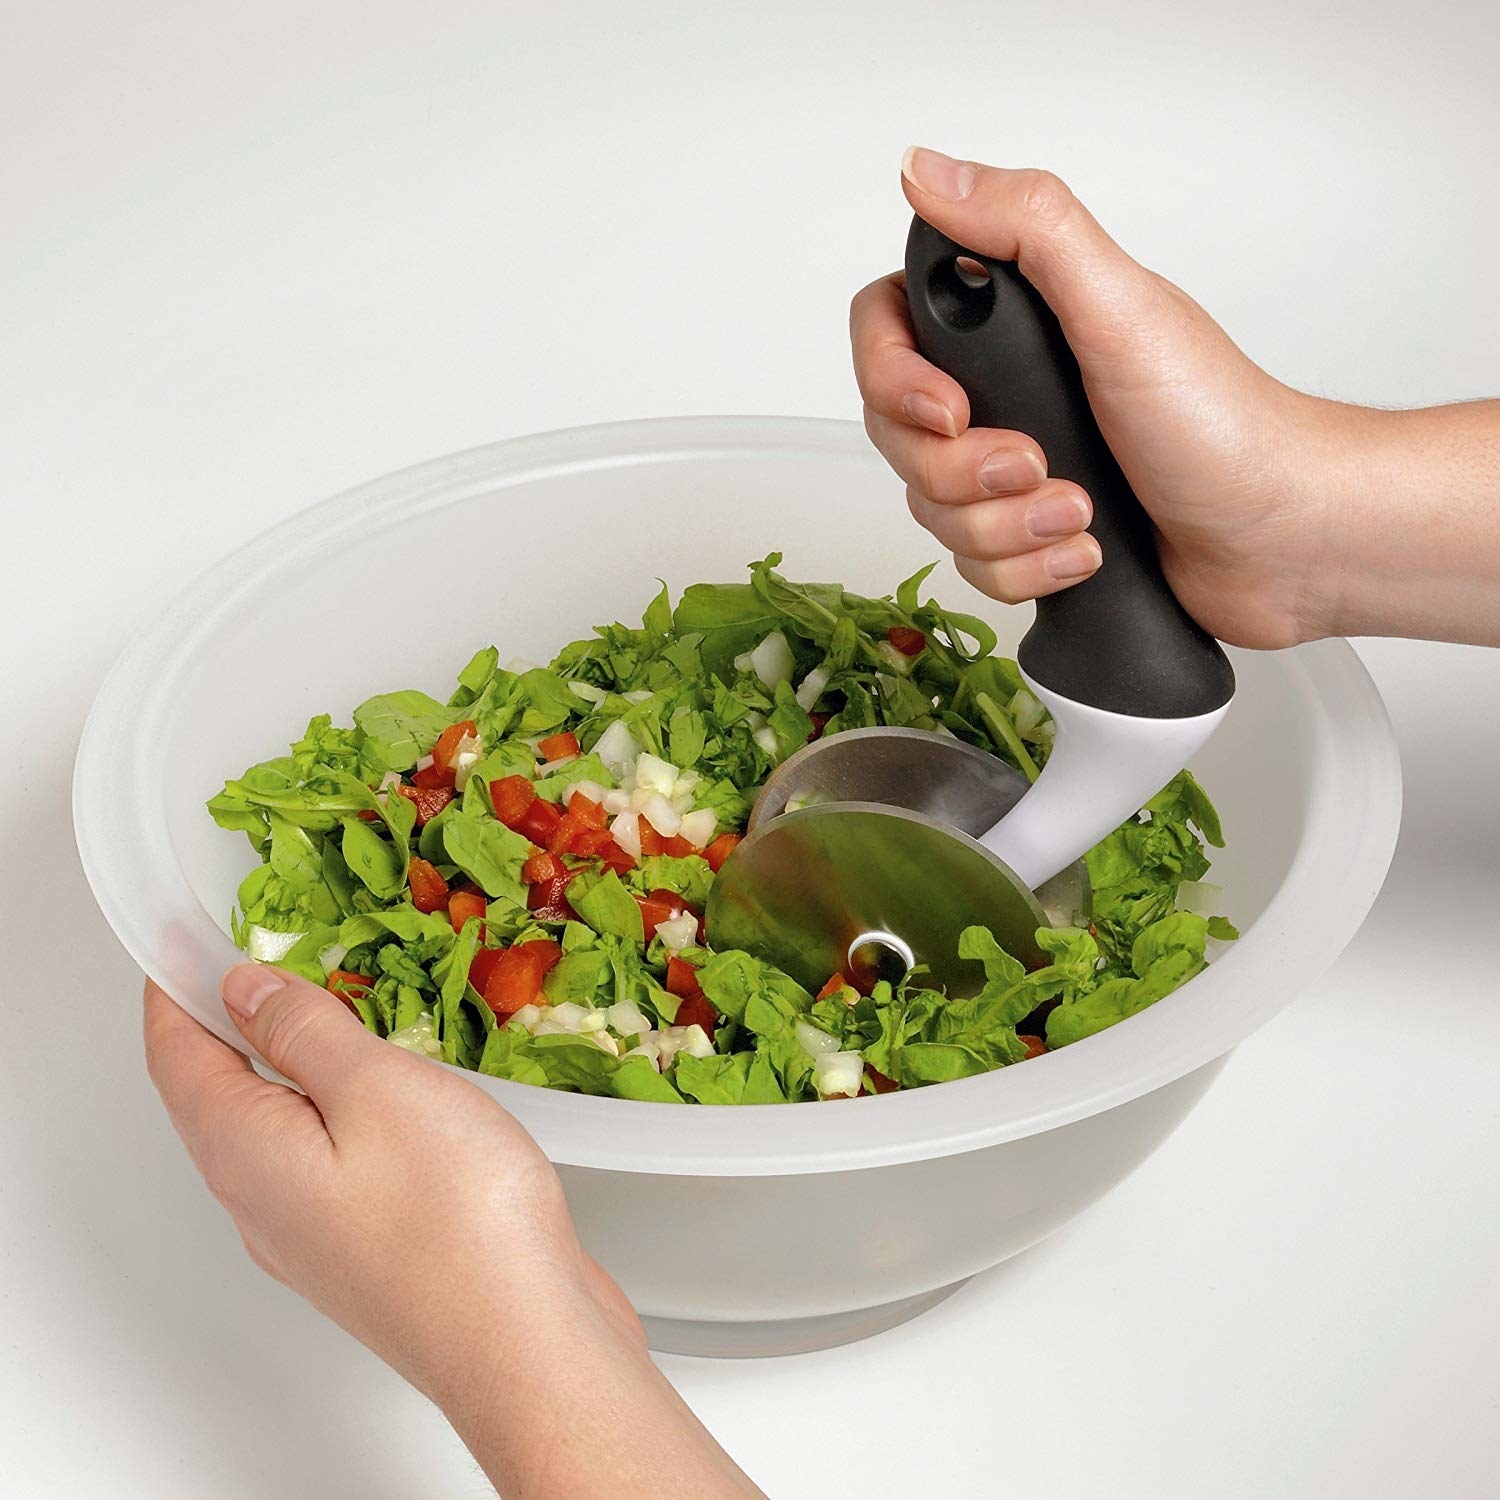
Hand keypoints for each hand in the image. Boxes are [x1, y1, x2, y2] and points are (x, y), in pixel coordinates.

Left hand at [145, 966, 762, 1499]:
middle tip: (261, 957)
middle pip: (216, 1095)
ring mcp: (311, 1234)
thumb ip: (304, 1032)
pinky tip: (381, 1090)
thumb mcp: (377, 1089)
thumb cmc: (454, 1216)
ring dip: (286, 1063)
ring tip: (328, 1008)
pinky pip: (321, 1159)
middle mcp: (260, 1200)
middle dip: (228, 1022)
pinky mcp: (364, 1249)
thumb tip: (244, 989)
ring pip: (272, 1130)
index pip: (176, 1056)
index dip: (173, 990)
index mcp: (245, 1150)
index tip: (183, 938)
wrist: (523, 1344)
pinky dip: (330, 1105)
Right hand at [853, 149, 1351, 649]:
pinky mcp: (1029, 537)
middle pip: (901, 440)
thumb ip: (1030, 228)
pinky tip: (1086, 551)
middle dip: (964, 474)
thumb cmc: (1222, 424)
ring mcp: (1014, 469)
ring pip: (935, 514)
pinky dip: (1030, 570)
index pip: (886, 333)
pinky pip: (975, 569)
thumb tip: (928, 172)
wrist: (1281, 538)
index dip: (894, 380)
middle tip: (1038, 465)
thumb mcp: (1121, 309)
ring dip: (1008, 528)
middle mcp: (1006, 392)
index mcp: (1015, 323)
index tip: (950, 410)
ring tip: (1081, 513)